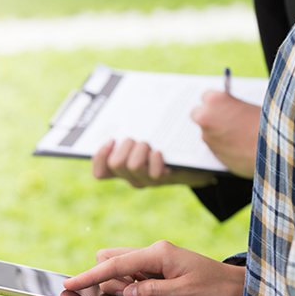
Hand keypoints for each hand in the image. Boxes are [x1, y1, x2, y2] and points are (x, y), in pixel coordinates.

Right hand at [64, 241, 244, 295]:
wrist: (237, 287)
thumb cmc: (215, 289)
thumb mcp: (184, 293)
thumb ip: (152, 291)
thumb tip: (125, 291)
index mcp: (158, 253)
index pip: (116, 263)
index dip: (91, 276)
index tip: (69, 284)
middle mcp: (155, 252)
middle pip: (114, 259)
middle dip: (106, 279)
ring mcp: (157, 260)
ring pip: (123, 268)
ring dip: (121, 285)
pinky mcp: (160, 270)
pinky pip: (136, 275)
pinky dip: (132, 287)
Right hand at [92, 138, 215, 187]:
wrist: (195, 159)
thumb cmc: (166, 144)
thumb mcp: (143, 137)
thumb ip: (128, 133)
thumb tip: (114, 114)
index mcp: (123, 169)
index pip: (100, 172)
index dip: (100, 157)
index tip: (111, 140)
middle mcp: (132, 178)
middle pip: (116, 164)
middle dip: (126, 145)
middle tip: (139, 140)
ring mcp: (146, 181)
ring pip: (133, 166)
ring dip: (142, 149)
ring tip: (151, 146)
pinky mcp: (162, 180)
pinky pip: (153, 171)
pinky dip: (156, 158)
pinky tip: (160, 152)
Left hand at [191, 91, 260, 178]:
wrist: (276, 148)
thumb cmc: (268, 123)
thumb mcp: (251, 105)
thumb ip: (234, 106)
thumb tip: (228, 109)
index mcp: (215, 100)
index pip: (206, 96)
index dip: (217, 102)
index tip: (224, 105)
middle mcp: (206, 119)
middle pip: (197, 114)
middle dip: (207, 116)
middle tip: (221, 119)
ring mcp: (208, 139)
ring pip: (206, 133)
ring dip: (216, 133)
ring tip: (238, 136)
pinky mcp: (213, 156)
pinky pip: (215, 148)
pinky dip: (223, 147)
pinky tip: (240, 148)